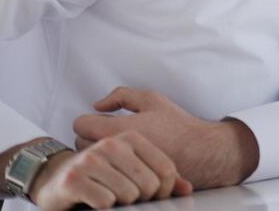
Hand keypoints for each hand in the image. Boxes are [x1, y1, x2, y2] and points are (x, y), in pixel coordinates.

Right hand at [29, 133, 190, 210]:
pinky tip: (95, 201)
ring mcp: (92, 159)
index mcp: (131, 138)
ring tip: (111, 198)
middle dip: (141, 198)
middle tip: (128, 199)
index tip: (155, 197)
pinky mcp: (74, 179)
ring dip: (121, 203)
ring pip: (128, 194)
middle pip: (149, 184)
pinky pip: (105, 202)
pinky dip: (104, 207)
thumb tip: (186, 189)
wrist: (54, 180)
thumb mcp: (132, 171)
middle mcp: (112, 144)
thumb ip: (160, 178)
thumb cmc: (100, 177)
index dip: (165, 190)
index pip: (166, 169)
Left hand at [73, 87, 258, 189]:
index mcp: (115, 130)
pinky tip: (123, 161)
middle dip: (90, 137)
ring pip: (91, 159)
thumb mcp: (151, 99)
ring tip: (116, 148)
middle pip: (80, 143)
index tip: (101, 120)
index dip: (89, 119)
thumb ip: (121, 96)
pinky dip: (108, 166)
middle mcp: (112, 152)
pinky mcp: (123, 181)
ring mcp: (116, 169)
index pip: (79, 124)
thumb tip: (97, 105)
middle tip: (109, 133)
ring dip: (97, 153)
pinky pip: (104, 172)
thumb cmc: (176, 125)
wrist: (198, 152)